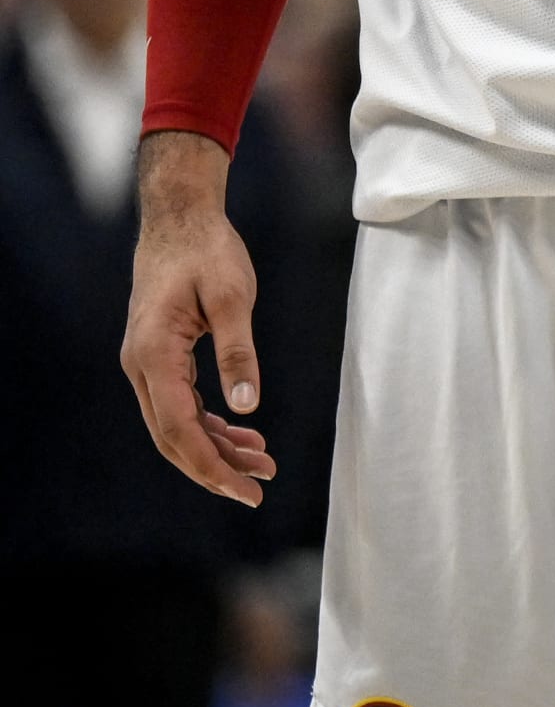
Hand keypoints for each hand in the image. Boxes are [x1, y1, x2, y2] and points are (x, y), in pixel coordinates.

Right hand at [120, 132, 275, 506]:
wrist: (180, 217)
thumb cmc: (207, 250)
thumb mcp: (232, 297)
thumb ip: (238, 352)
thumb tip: (247, 407)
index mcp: (154, 355)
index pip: (178, 429)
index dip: (211, 466)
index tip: (247, 489)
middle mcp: (141, 365)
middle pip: (173, 436)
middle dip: (215, 466)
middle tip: (259, 486)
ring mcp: (146, 362)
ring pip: (177, 422)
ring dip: (216, 445)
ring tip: (261, 461)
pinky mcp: (159, 355)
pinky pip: (180, 402)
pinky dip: (209, 421)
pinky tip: (239, 431)